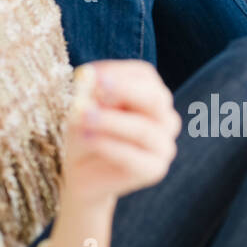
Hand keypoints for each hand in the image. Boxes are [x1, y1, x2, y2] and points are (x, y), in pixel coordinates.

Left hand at [61, 60, 181, 208]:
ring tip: (82, 117)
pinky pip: (134, 156)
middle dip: (124, 91)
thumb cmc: (85, 134)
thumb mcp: (84, 108)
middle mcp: (165, 118)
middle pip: (155, 98)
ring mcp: (164, 146)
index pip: (144, 75)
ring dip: (110, 121)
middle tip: (96, 87)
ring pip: (144, 129)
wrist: (82, 175)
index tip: (89, 73)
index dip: (117, 72)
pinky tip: (88, 139)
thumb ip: (93, 97)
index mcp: (151, 96)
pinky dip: (108, 145)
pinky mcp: (154, 170)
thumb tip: (99, 85)